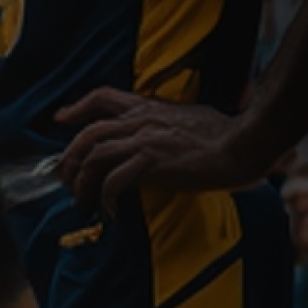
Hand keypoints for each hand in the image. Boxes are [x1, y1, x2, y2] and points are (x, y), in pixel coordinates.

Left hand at [54, 89, 262, 207]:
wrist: (246, 144)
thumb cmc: (228, 134)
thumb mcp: (192, 117)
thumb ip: (171, 121)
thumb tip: (165, 133)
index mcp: (150, 109)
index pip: (104, 97)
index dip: (77, 108)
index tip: (61, 118)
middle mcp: (142, 122)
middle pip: (88, 133)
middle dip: (70, 158)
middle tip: (65, 178)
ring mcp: (146, 142)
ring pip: (94, 156)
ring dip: (81, 181)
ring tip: (82, 200)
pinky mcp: (154, 163)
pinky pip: (115, 181)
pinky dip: (105, 197)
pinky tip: (109, 210)